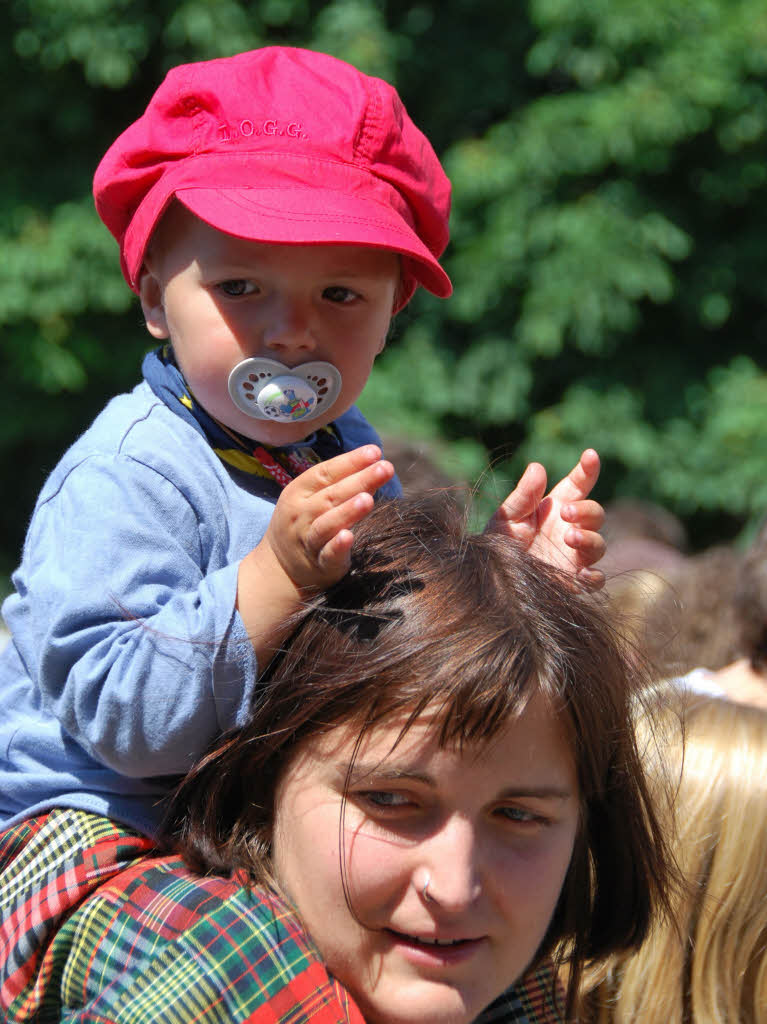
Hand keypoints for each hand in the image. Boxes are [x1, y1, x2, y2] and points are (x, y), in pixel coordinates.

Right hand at [263, 444, 394, 589]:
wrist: (279, 566)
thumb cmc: (304, 523)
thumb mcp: (311, 498)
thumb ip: (339, 483)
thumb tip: (375, 464)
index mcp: (299, 491)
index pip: (325, 472)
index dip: (350, 461)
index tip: (375, 451)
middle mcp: (301, 513)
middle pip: (332, 495)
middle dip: (360, 480)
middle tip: (386, 467)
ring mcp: (308, 539)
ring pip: (327, 524)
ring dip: (348, 511)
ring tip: (368, 499)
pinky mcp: (319, 564)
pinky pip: (328, 554)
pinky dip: (337, 546)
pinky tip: (349, 537)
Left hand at [486, 449, 605, 587]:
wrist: (490, 578)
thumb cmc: (499, 542)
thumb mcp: (507, 516)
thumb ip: (523, 495)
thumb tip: (537, 466)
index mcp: (555, 508)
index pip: (578, 485)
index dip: (587, 470)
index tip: (590, 455)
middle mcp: (570, 529)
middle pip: (596, 514)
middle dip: (586, 510)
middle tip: (565, 512)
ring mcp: (574, 555)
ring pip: (599, 544)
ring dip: (589, 539)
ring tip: (569, 537)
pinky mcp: (573, 580)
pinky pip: (595, 579)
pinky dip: (594, 576)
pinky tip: (582, 573)